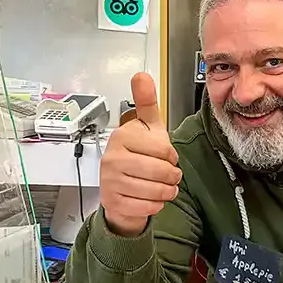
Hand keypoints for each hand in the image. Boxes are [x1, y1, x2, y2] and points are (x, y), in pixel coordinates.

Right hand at [100, 72, 182, 236]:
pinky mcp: (113, 202)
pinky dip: (155, 205)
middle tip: (170, 175)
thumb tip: (141, 76)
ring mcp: (110, 181)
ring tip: (163, 187)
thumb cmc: (138, 157)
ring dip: (166, 191)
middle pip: (161, 171)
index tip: (168, 157)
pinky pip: (147, 207)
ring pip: (156, 190)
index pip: (163, 149)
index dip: (172, 156)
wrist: (121, 190)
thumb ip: (147, 103)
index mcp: (122, 137)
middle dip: (172, 176)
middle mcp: (112, 158)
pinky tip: (151, 198)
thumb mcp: (147, 128)